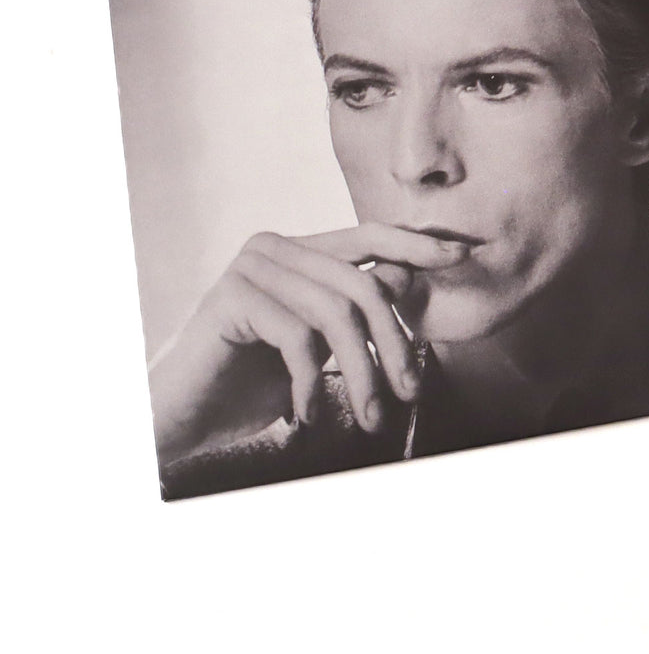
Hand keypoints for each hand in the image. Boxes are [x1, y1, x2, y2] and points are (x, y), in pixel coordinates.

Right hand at [149, 224, 467, 463]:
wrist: (181, 415)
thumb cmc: (253, 381)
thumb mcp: (319, 345)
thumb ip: (355, 311)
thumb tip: (410, 281)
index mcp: (299, 249)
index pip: (369, 236)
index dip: (417, 245)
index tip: (462, 256)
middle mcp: (275, 246)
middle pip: (361, 284)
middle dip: (393, 341)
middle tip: (410, 391)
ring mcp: (251, 267)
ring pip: (336, 313)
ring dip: (361, 372)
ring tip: (369, 417)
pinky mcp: (230, 297)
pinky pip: (298, 337)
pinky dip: (312, 383)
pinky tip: (306, 414)